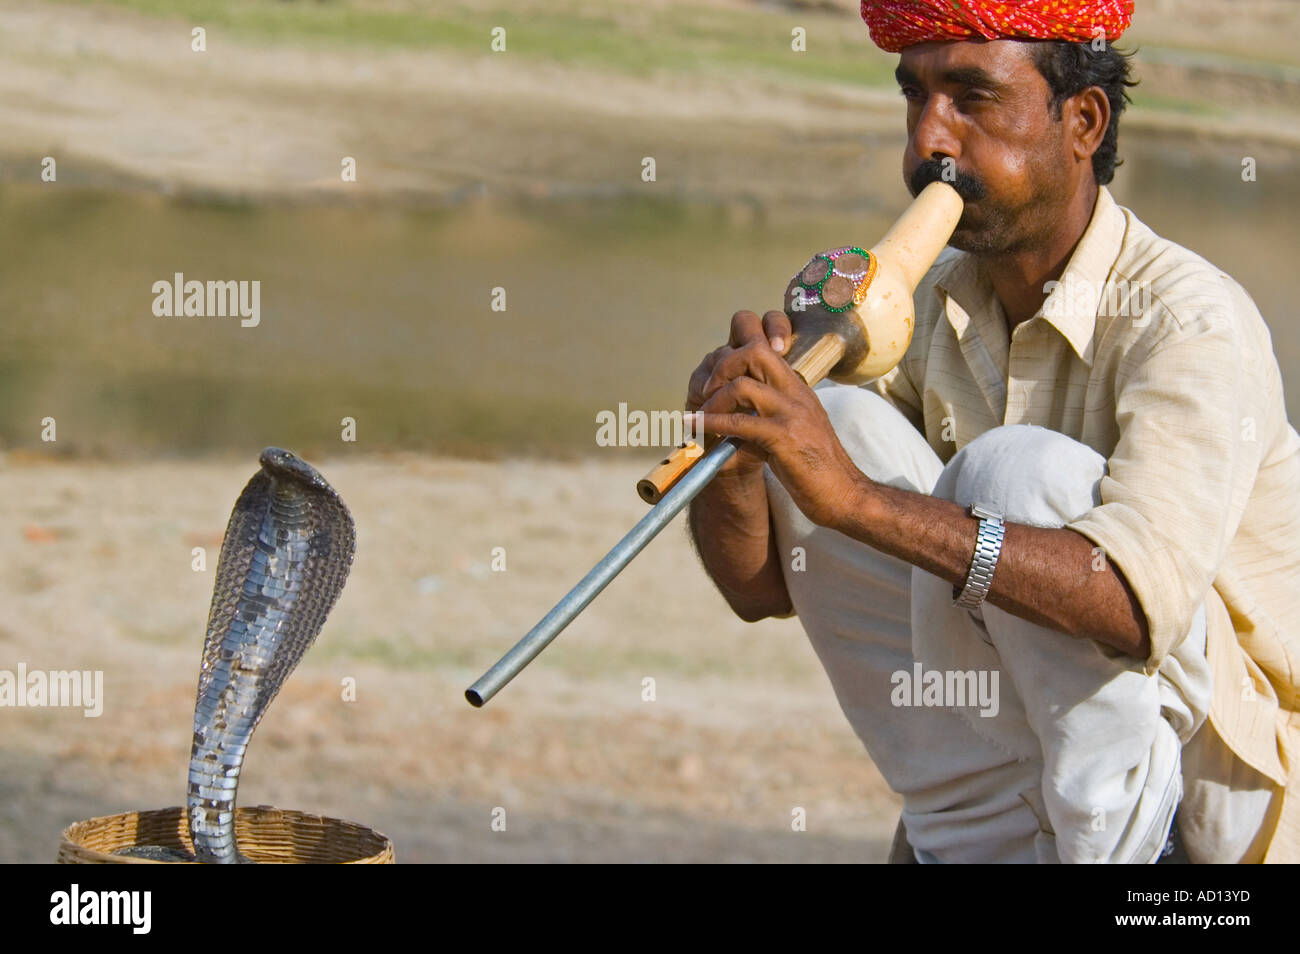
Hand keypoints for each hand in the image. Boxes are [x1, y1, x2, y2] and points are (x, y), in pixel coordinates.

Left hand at [686, 310, 866, 528]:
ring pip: (742, 385)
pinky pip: (739, 423)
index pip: (766, 345)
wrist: (847, 495)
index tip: (718, 379)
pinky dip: (712, 425)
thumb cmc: (820, 469)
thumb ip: (772, 414)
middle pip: (754, 350)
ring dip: (712, 401)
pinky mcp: (785, 437)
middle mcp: (796, 392)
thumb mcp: (797, 430)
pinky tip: (699, 432)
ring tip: (700, 419)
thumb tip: (734, 413)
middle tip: (707, 392)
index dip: (736, 352)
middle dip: (722, 365)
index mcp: (798, 388)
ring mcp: (792, 412)